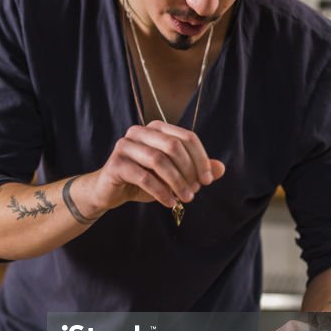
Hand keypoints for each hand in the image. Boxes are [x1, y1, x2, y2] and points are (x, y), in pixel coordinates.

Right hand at [81, 120, 224, 214]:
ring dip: (176, 182)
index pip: (186, 137)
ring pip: (159, 161)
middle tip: (196, 191)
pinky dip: (160, 191)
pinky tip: (169, 202)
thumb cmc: (143, 180)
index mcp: (156, 128)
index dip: (201, 158)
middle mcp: (139, 131)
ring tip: (185, 198)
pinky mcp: (116, 164)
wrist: (110, 191)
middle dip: (189, 170)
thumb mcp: (173, 175)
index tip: (208, 179)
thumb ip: (195, 169)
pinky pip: (144, 177)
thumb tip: (221, 168)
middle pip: (173, 146)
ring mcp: (125, 146)